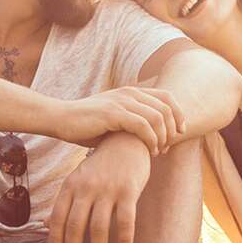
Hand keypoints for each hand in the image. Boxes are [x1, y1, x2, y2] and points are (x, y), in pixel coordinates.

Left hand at [46, 132, 150, 242]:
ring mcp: (108, 189)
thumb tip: (44, 227)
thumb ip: (63, 203)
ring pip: (99, 227)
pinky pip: (126, 222)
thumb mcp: (78, 179)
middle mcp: (87, 187)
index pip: (58, 217)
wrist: (127, 141)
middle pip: (75, 225)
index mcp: (71, 185)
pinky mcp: (129, 191)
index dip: (55, 240)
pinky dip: (124, 241)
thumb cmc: (100, 166)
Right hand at [52, 87, 185, 156]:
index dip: (179, 114)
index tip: (180, 133)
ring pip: (158, 117)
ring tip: (158, 151)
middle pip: (167, 107)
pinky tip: (150, 151)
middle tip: (168, 147)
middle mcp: (130, 93)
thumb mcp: (114, 120)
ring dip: (163, 137)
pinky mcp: (114, 113)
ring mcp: (122, 101)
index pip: (167, 97)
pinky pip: (144, 126)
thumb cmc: (87, 125)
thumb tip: (152, 137)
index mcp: (132, 91)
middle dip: (172, 130)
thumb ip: (133, 123)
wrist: (61, 119)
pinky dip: (151, 140)